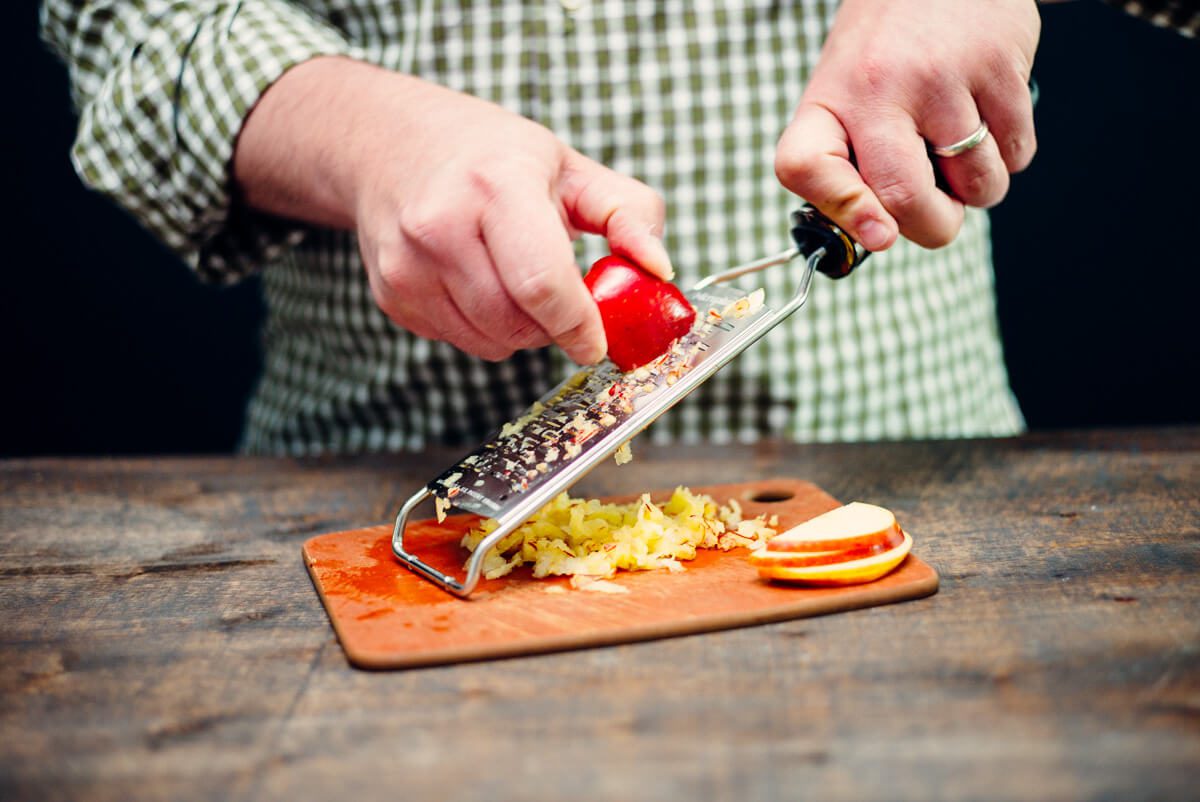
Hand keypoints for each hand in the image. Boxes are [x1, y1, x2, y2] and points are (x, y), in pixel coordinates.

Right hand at [235, 57, 670, 363]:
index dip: (579, 325)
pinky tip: (477, 281)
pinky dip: (482, 328)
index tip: (596, 339)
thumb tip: (659, 269)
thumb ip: (628, 214)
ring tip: (514, 278)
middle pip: (517, 324)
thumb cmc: (489, 155)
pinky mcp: (392, 295)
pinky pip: (458, 342)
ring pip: (489, 343)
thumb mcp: (568, 167)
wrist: (387, 143)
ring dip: (519, 329)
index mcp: (496, 185)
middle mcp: (441, 225)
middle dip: (552, 326)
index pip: (542, 284)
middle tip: (559, 295)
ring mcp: (407, 265)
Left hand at [775, 0, 1040, 250]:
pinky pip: (1015, 152)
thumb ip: (851, 162)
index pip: (804, 165)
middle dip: (932, 227)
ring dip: (979, 189)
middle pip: (902, 198)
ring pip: (976, 187)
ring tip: (962, 146)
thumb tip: (880, 236)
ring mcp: (941, 77)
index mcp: (828, 100)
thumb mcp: (846, 94)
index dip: (840, 209)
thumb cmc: (887, 50)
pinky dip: (1008, 154)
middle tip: (938, 213)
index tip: (878, 235)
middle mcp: (877, 87)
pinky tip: (988, 115)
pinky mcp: (999, 67)